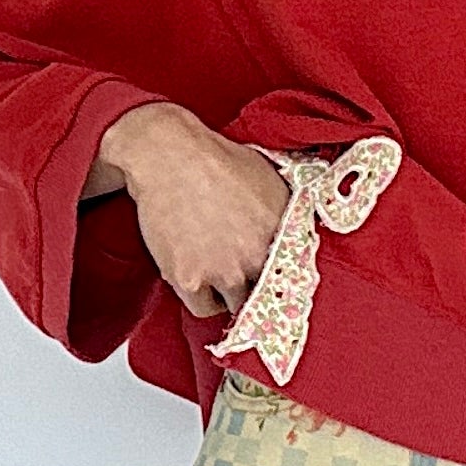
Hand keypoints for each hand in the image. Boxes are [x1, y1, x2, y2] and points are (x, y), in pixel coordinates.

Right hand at [88, 102, 289, 318]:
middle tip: (242, 278)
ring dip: (229, 296)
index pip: (294, 278)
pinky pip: (204, 308)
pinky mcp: (190, 280)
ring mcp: (224, 271)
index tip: (271, 283)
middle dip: (255, 287)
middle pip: (265, 295)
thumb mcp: (270, 181)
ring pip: (236, 306)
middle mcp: (257, 256)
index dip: (280, 282)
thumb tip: (295, 236)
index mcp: (282, 233)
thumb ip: (288, 216)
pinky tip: (199, 280)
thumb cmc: (217, 160)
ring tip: (218, 274)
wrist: (170, 157)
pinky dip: (202, 298)